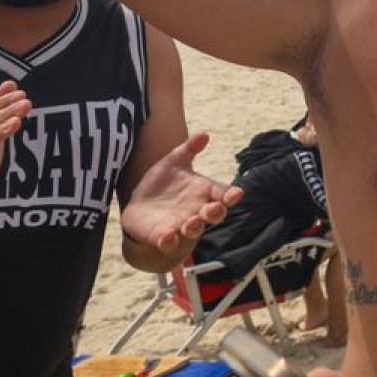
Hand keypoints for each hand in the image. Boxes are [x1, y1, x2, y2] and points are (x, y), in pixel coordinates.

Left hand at [120, 132, 243, 252]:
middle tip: (214, 208)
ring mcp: (181, 225)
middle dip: (216, 212)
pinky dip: (169, 241)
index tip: (236, 194)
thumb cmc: (163, 183)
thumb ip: (188, 149)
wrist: (140, 207)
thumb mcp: (173, 162)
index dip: (231, 195)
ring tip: (192, 222)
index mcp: (204, 192)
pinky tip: (168, 236)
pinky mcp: (163, 237)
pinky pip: (168, 242)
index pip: (223, 194)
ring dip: (195, 227)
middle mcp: (197, 210)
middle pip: (214, 214)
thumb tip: (204, 134)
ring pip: (194, 229)